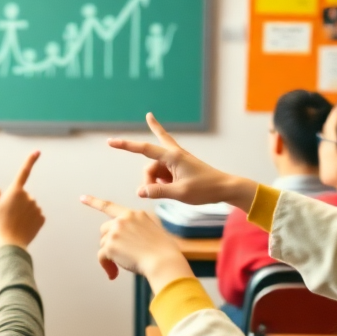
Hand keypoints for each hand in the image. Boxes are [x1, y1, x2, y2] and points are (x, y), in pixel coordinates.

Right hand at [0, 151, 45, 248]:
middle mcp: (28, 197)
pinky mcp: (42, 218)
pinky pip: (35, 216)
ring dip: (23, 212)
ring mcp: (36, 208)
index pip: (24, 172)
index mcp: (15, 191)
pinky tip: (23, 228)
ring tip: (14, 223)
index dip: (30, 160)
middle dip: (17, 203)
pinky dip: (30, 220)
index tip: (38, 151)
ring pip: (29, 206)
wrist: (12, 244)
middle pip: (22, 196)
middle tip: (7, 216)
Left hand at [80, 195, 193, 293]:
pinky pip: (102, 257)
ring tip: (124, 265)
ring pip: (104, 244)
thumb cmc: (164, 252)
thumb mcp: (153, 232)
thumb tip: (119, 243)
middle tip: (119, 257)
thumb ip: (136, 231)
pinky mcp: (111, 245)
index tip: (82, 198)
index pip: (110, 206)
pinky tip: (114, 274)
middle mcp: (124, 219)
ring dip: (110, 256)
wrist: (164, 262)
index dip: (94, 202)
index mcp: (135, 215)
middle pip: (105, 230)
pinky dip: (106, 266)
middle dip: (109, 243)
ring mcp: (116, 231)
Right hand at [109, 113, 256, 211]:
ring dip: (157, 184)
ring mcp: (176, 161)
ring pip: (155, 172)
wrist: (225, 188)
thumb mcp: (180, 193)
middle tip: (155, 192)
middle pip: (149, 163)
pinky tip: (171, 189)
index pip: (144, 149)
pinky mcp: (178, 167)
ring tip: (171, 194)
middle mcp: (173, 155)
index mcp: (173, 157)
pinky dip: (163, 183)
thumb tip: (139, 191)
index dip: (126, 145)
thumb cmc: (205, 189)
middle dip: (149, 177)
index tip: (111, 141)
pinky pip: (162, 175)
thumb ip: (158, 192)